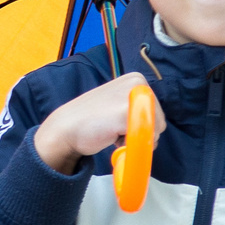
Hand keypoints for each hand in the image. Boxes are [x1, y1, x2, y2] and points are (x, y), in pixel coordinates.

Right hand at [33, 72, 163, 174]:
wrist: (65, 129)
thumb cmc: (91, 121)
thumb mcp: (119, 104)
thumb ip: (138, 108)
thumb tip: (158, 125)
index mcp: (136, 79)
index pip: (157, 111)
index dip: (142, 124)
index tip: (121, 123)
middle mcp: (137, 83)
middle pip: (160, 120)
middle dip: (140, 131)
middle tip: (115, 128)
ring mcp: (133, 97)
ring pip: (155, 130)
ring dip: (135, 137)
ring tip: (112, 130)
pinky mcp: (127, 112)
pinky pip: (144, 137)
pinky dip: (131, 144)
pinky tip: (111, 135)